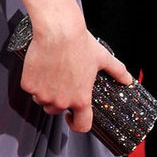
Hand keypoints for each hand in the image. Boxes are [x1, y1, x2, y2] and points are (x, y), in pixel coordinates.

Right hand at [20, 18, 133, 134]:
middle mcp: (61, 101)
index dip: (77, 124)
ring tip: (50, 74)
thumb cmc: (80, 43)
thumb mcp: (102, 58)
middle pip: (56, 110)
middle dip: (57, 100)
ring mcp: (43, 95)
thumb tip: (128, 79)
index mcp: (81, 99)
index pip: (81, 126)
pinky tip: (39, 68)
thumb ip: (117, 71)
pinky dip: (32, 81)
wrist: (58, 30)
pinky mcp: (29, 85)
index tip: (72, 117)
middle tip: (60, 82)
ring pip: (41, 100)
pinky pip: (30, 88)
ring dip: (44, 93)